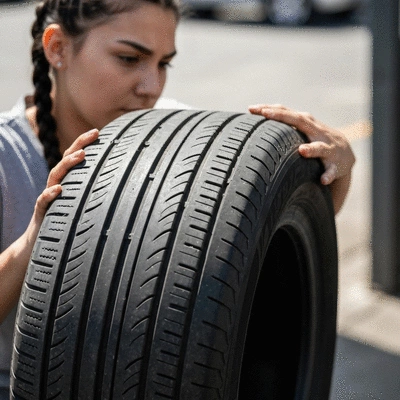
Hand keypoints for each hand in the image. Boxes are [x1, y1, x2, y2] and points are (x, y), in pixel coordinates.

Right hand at [0, 128, 98, 321]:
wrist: (38, 251)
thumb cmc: (65, 229)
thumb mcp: (81, 211)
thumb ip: (94, 199)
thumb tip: (124, 194)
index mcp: (69, 186)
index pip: (77, 161)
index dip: (86, 145)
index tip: (102, 133)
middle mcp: (57, 189)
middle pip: (67, 162)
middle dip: (80, 145)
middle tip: (95, 133)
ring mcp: (48, 201)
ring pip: (55, 178)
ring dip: (68, 165)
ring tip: (81, 155)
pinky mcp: (41, 216)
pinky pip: (43, 203)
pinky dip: (50, 195)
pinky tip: (59, 190)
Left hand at [248, 104, 355, 213]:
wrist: (345, 155)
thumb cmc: (315, 140)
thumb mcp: (300, 130)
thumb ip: (281, 125)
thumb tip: (252, 121)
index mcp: (305, 123)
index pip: (286, 113)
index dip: (269, 109)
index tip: (251, 108)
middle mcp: (316, 132)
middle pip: (300, 121)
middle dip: (283, 117)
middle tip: (266, 114)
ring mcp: (327, 148)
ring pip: (320, 148)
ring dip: (312, 149)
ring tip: (302, 151)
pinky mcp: (336, 165)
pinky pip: (332, 170)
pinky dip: (328, 174)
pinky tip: (323, 180)